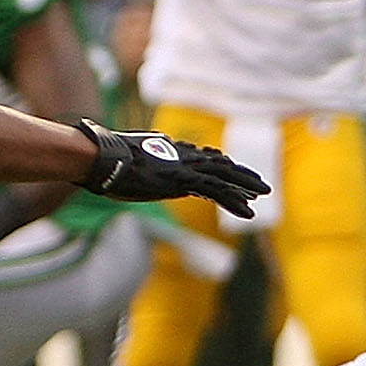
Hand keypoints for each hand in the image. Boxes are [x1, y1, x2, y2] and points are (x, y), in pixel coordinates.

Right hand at [80, 119, 268, 217]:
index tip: (232, 171)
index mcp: (170, 153)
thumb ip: (141, 169)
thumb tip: (135, 174)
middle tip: (260, 185)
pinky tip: (249, 212)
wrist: (101, 158)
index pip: (202, 159)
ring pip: (225, 176)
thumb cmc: (105, 164)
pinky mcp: (184, 181)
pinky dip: (235, 201)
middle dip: (241, 174)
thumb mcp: (128, 166)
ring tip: (264, 194)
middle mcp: (181, 157)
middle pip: (220, 165)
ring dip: (246, 185)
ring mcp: (184, 168)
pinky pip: (217, 192)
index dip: (220, 166)